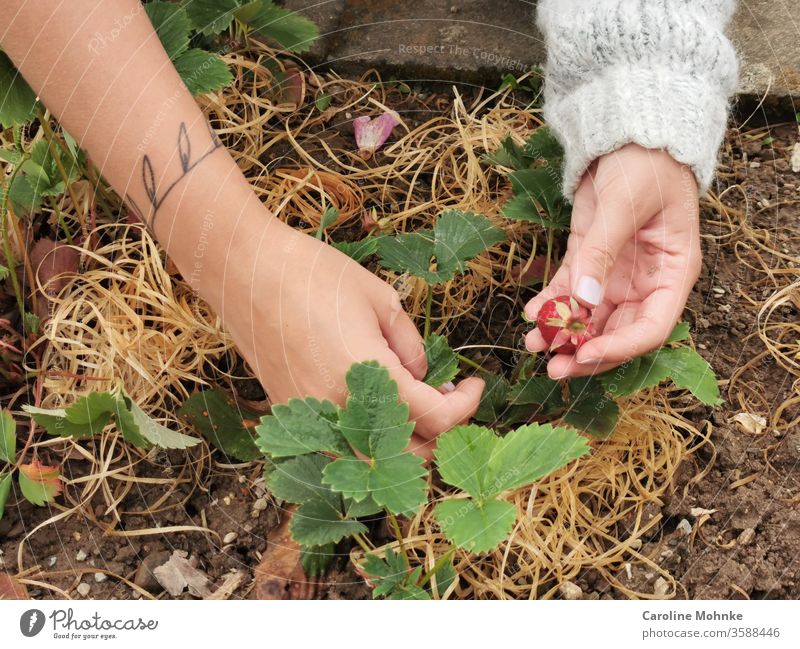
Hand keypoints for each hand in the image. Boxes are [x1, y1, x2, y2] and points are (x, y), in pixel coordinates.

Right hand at [223, 221, 483, 458]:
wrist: (245, 272)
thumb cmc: (313, 274)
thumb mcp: (380, 299)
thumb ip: (410, 345)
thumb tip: (422, 376)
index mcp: (369, 377)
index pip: (437, 419)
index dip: (467, 406)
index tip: (476, 384)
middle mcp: (340, 410)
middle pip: (408, 454)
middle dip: (440, 431)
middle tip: (449, 396)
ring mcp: (312, 418)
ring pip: (372, 457)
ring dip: (403, 440)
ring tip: (413, 400)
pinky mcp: (293, 415)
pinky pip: (341, 443)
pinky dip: (367, 435)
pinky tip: (373, 400)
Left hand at [524, 144, 701, 377]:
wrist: (627, 131)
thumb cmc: (645, 162)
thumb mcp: (625, 204)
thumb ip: (603, 252)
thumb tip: (585, 300)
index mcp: (672, 273)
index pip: (652, 326)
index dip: (619, 348)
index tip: (585, 355)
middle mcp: (645, 282)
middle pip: (617, 331)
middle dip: (585, 352)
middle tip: (552, 368)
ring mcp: (615, 273)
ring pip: (589, 317)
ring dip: (562, 334)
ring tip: (531, 344)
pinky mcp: (587, 259)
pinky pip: (568, 290)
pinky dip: (550, 304)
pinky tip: (530, 313)